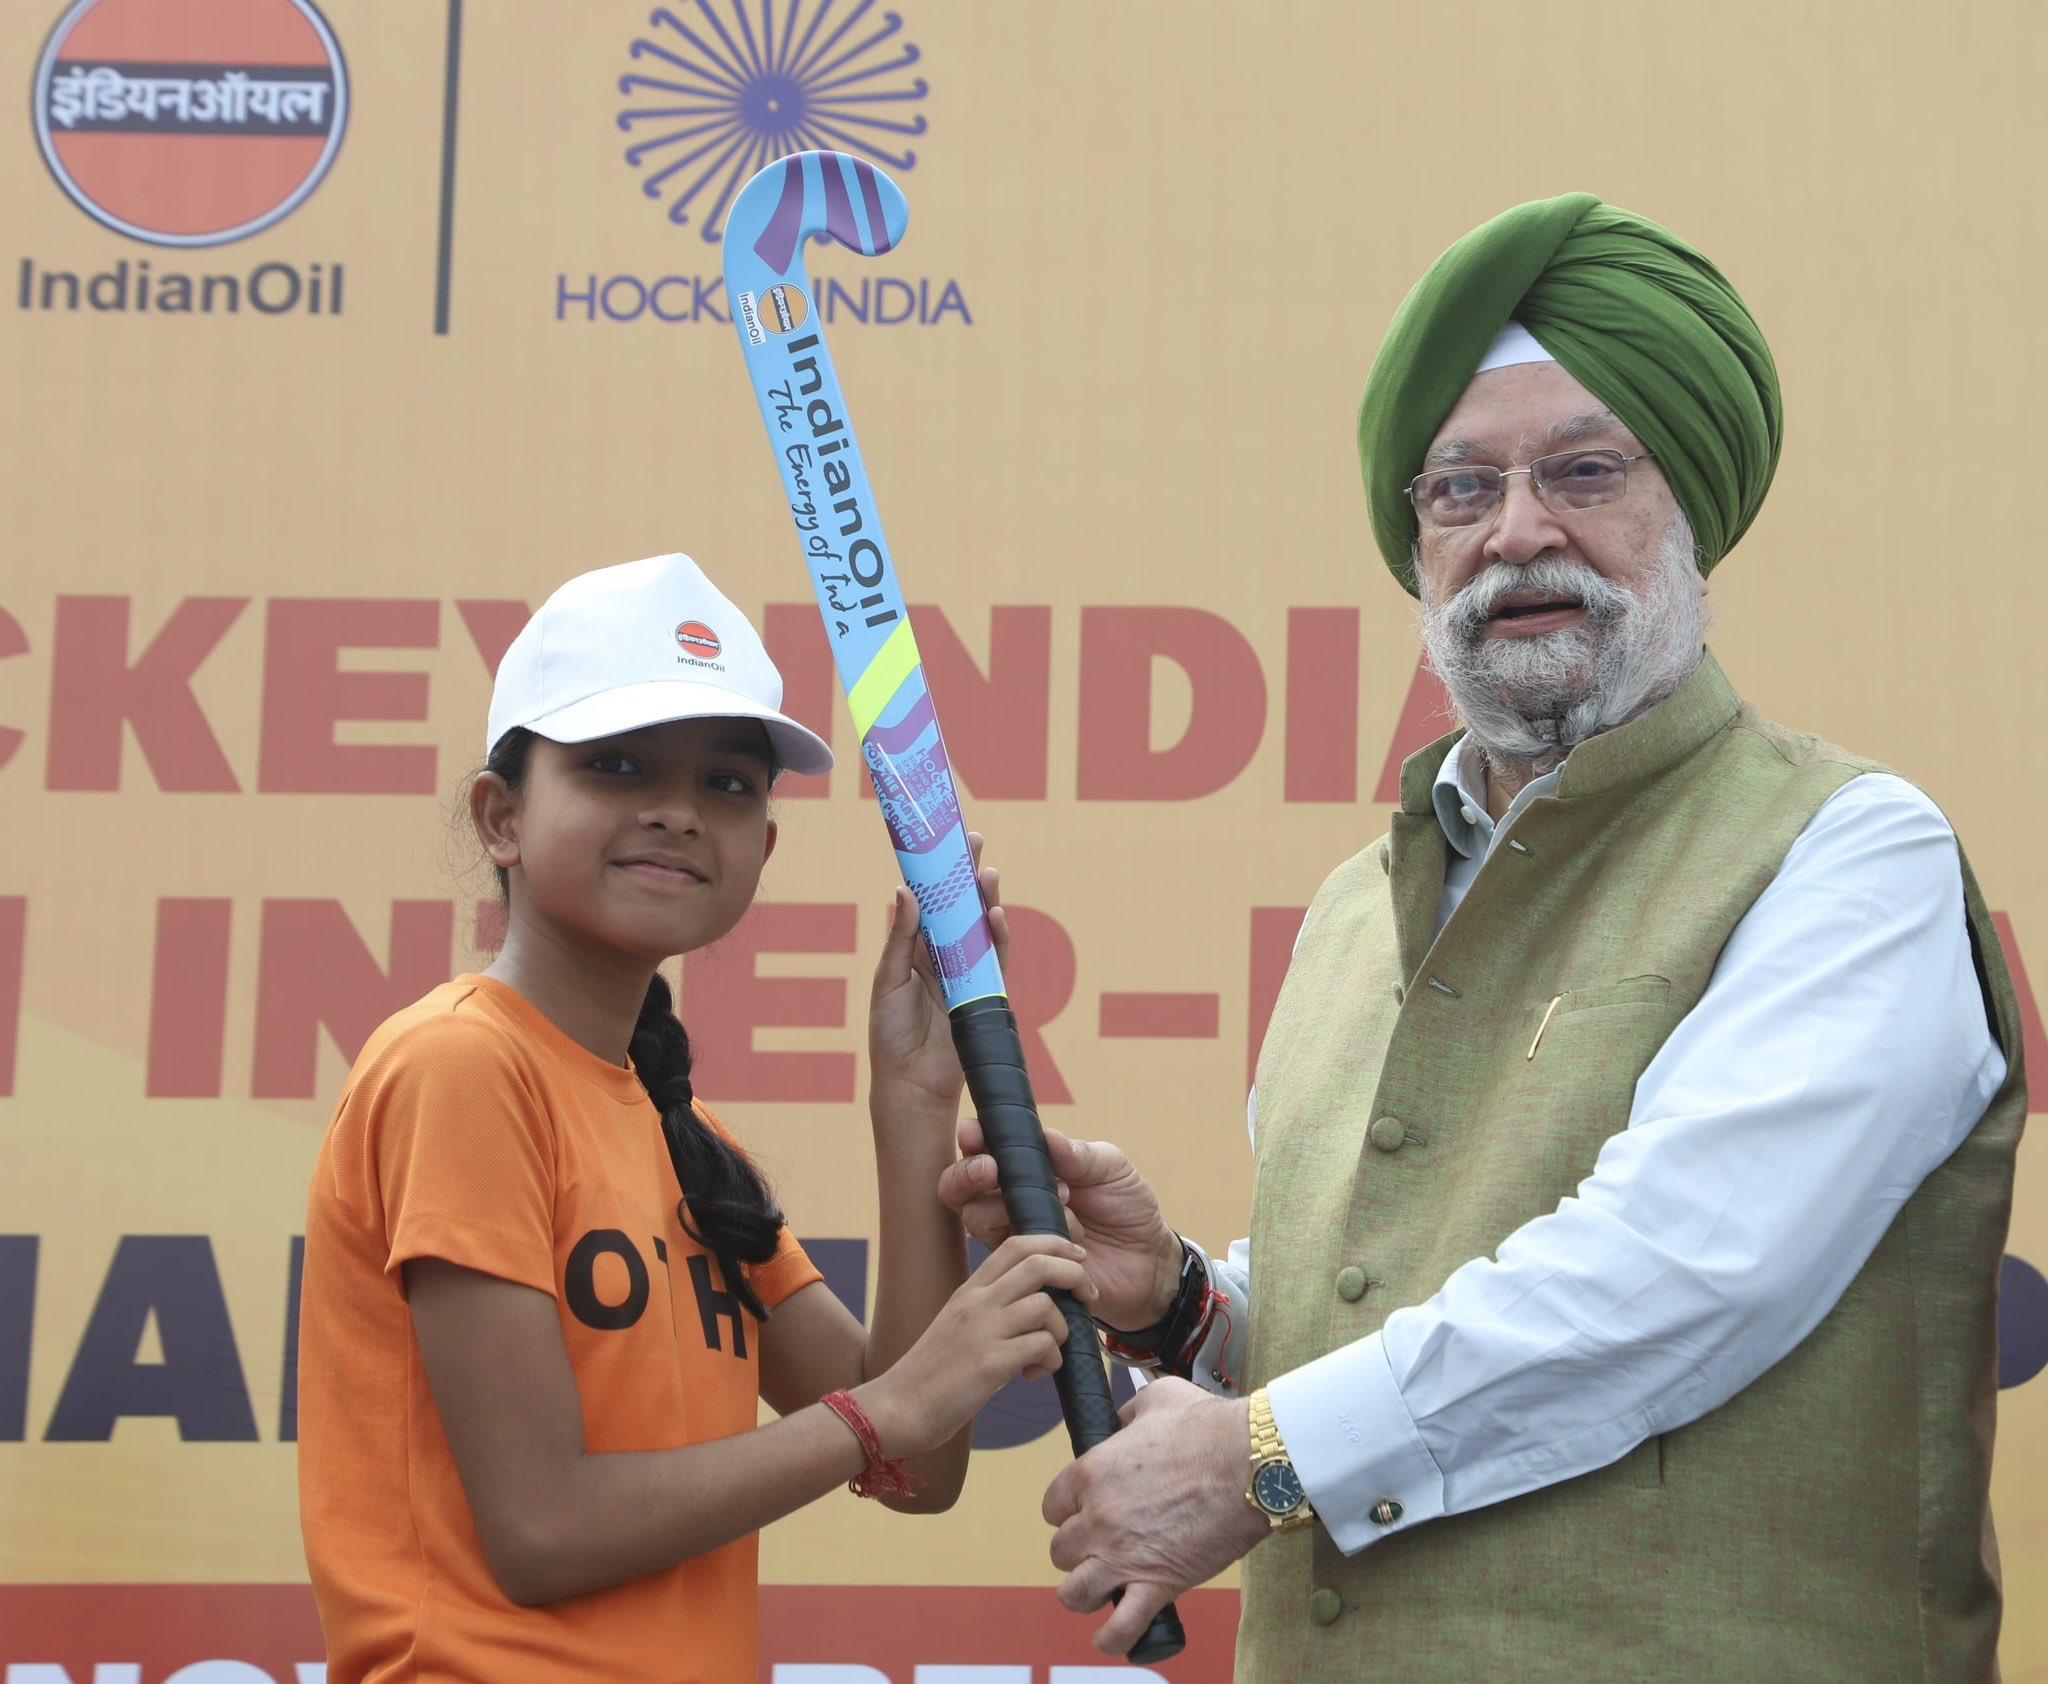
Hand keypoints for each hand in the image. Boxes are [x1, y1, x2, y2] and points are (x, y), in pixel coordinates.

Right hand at [859, 1233, 1094, 1457]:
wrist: (896, 1408)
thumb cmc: (930, 1374)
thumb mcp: (957, 1326)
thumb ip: (989, 1310)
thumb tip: (1034, 1307)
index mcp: (969, 1291)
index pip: (1016, 1244)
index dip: (1053, 1244)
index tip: (1076, 1258)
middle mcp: (976, 1303)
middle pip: (1038, 1264)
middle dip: (1075, 1275)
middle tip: (1089, 1295)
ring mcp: (982, 1331)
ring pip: (1046, 1307)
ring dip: (1061, 1331)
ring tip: (1048, 1354)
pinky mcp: (990, 1364)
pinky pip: (1041, 1346)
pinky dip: (1050, 1360)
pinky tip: (1032, 1375)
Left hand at [867, 832, 1008, 1124]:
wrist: (911, 1083)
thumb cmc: (890, 1035)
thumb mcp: (887, 981)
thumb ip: (900, 939)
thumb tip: (905, 891)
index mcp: (914, 949)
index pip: (927, 902)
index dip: (936, 873)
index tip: (942, 841)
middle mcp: (941, 956)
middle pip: (958, 907)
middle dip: (966, 875)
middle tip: (973, 842)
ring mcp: (965, 972)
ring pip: (979, 927)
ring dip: (985, 899)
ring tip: (987, 872)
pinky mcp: (983, 991)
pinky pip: (995, 959)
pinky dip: (997, 936)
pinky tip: (995, 914)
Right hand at [937, 1121, 1181, 1330]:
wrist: (1148, 1263)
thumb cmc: (1129, 1208)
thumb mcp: (1112, 1170)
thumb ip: (1080, 1154)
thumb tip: (1046, 1137)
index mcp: (1030, 1167)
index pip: (986, 1149)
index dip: (972, 1140)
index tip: (975, 1133)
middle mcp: (1012, 1199)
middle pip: (961, 1187)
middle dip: (967, 1174)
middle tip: (991, 1170)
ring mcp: (1014, 1234)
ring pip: (978, 1218)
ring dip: (1017, 1206)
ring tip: (1065, 1201)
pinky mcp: (1022, 1269)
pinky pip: (1007, 1254)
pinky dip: (1040, 1242)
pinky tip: (1076, 1240)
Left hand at [1043, 1378, 1268, 1656]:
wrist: (1251, 1462)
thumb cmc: (1210, 1428)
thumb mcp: (1159, 1399)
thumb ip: (1130, 1412)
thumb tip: (1123, 1420)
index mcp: (1092, 1472)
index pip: (1053, 1506)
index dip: (1070, 1512)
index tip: (1088, 1513)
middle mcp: (1098, 1517)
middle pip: (1061, 1551)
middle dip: (1079, 1550)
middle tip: (1105, 1546)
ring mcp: (1124, 1555)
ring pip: (1074, 1593)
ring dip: (1086, 1592)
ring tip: (1105, 1588)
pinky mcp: (1157, 1584)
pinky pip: (1119, 1628)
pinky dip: (1113, 1638)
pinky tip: (1115, 1634)